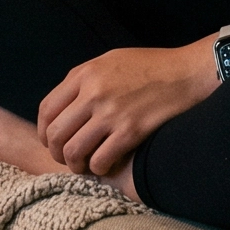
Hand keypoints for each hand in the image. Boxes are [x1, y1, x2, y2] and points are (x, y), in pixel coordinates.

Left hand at [36, 44, 218, 178]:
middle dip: (56, 153)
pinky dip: (97, 169)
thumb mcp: (109, 61)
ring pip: (74, 151)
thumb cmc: (150, 66)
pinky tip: (105, 166)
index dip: (44, 131)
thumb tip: (64, 105)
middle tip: (66, 159)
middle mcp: (93, 93)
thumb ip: (84, 80)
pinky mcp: (130, 131)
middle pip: (56, 134)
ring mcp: (111, 113)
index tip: (49, 142)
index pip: (47, 109)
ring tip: (83, 167)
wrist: (186, 73)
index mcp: (84, 74)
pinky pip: (100, 160)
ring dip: (75, 165)